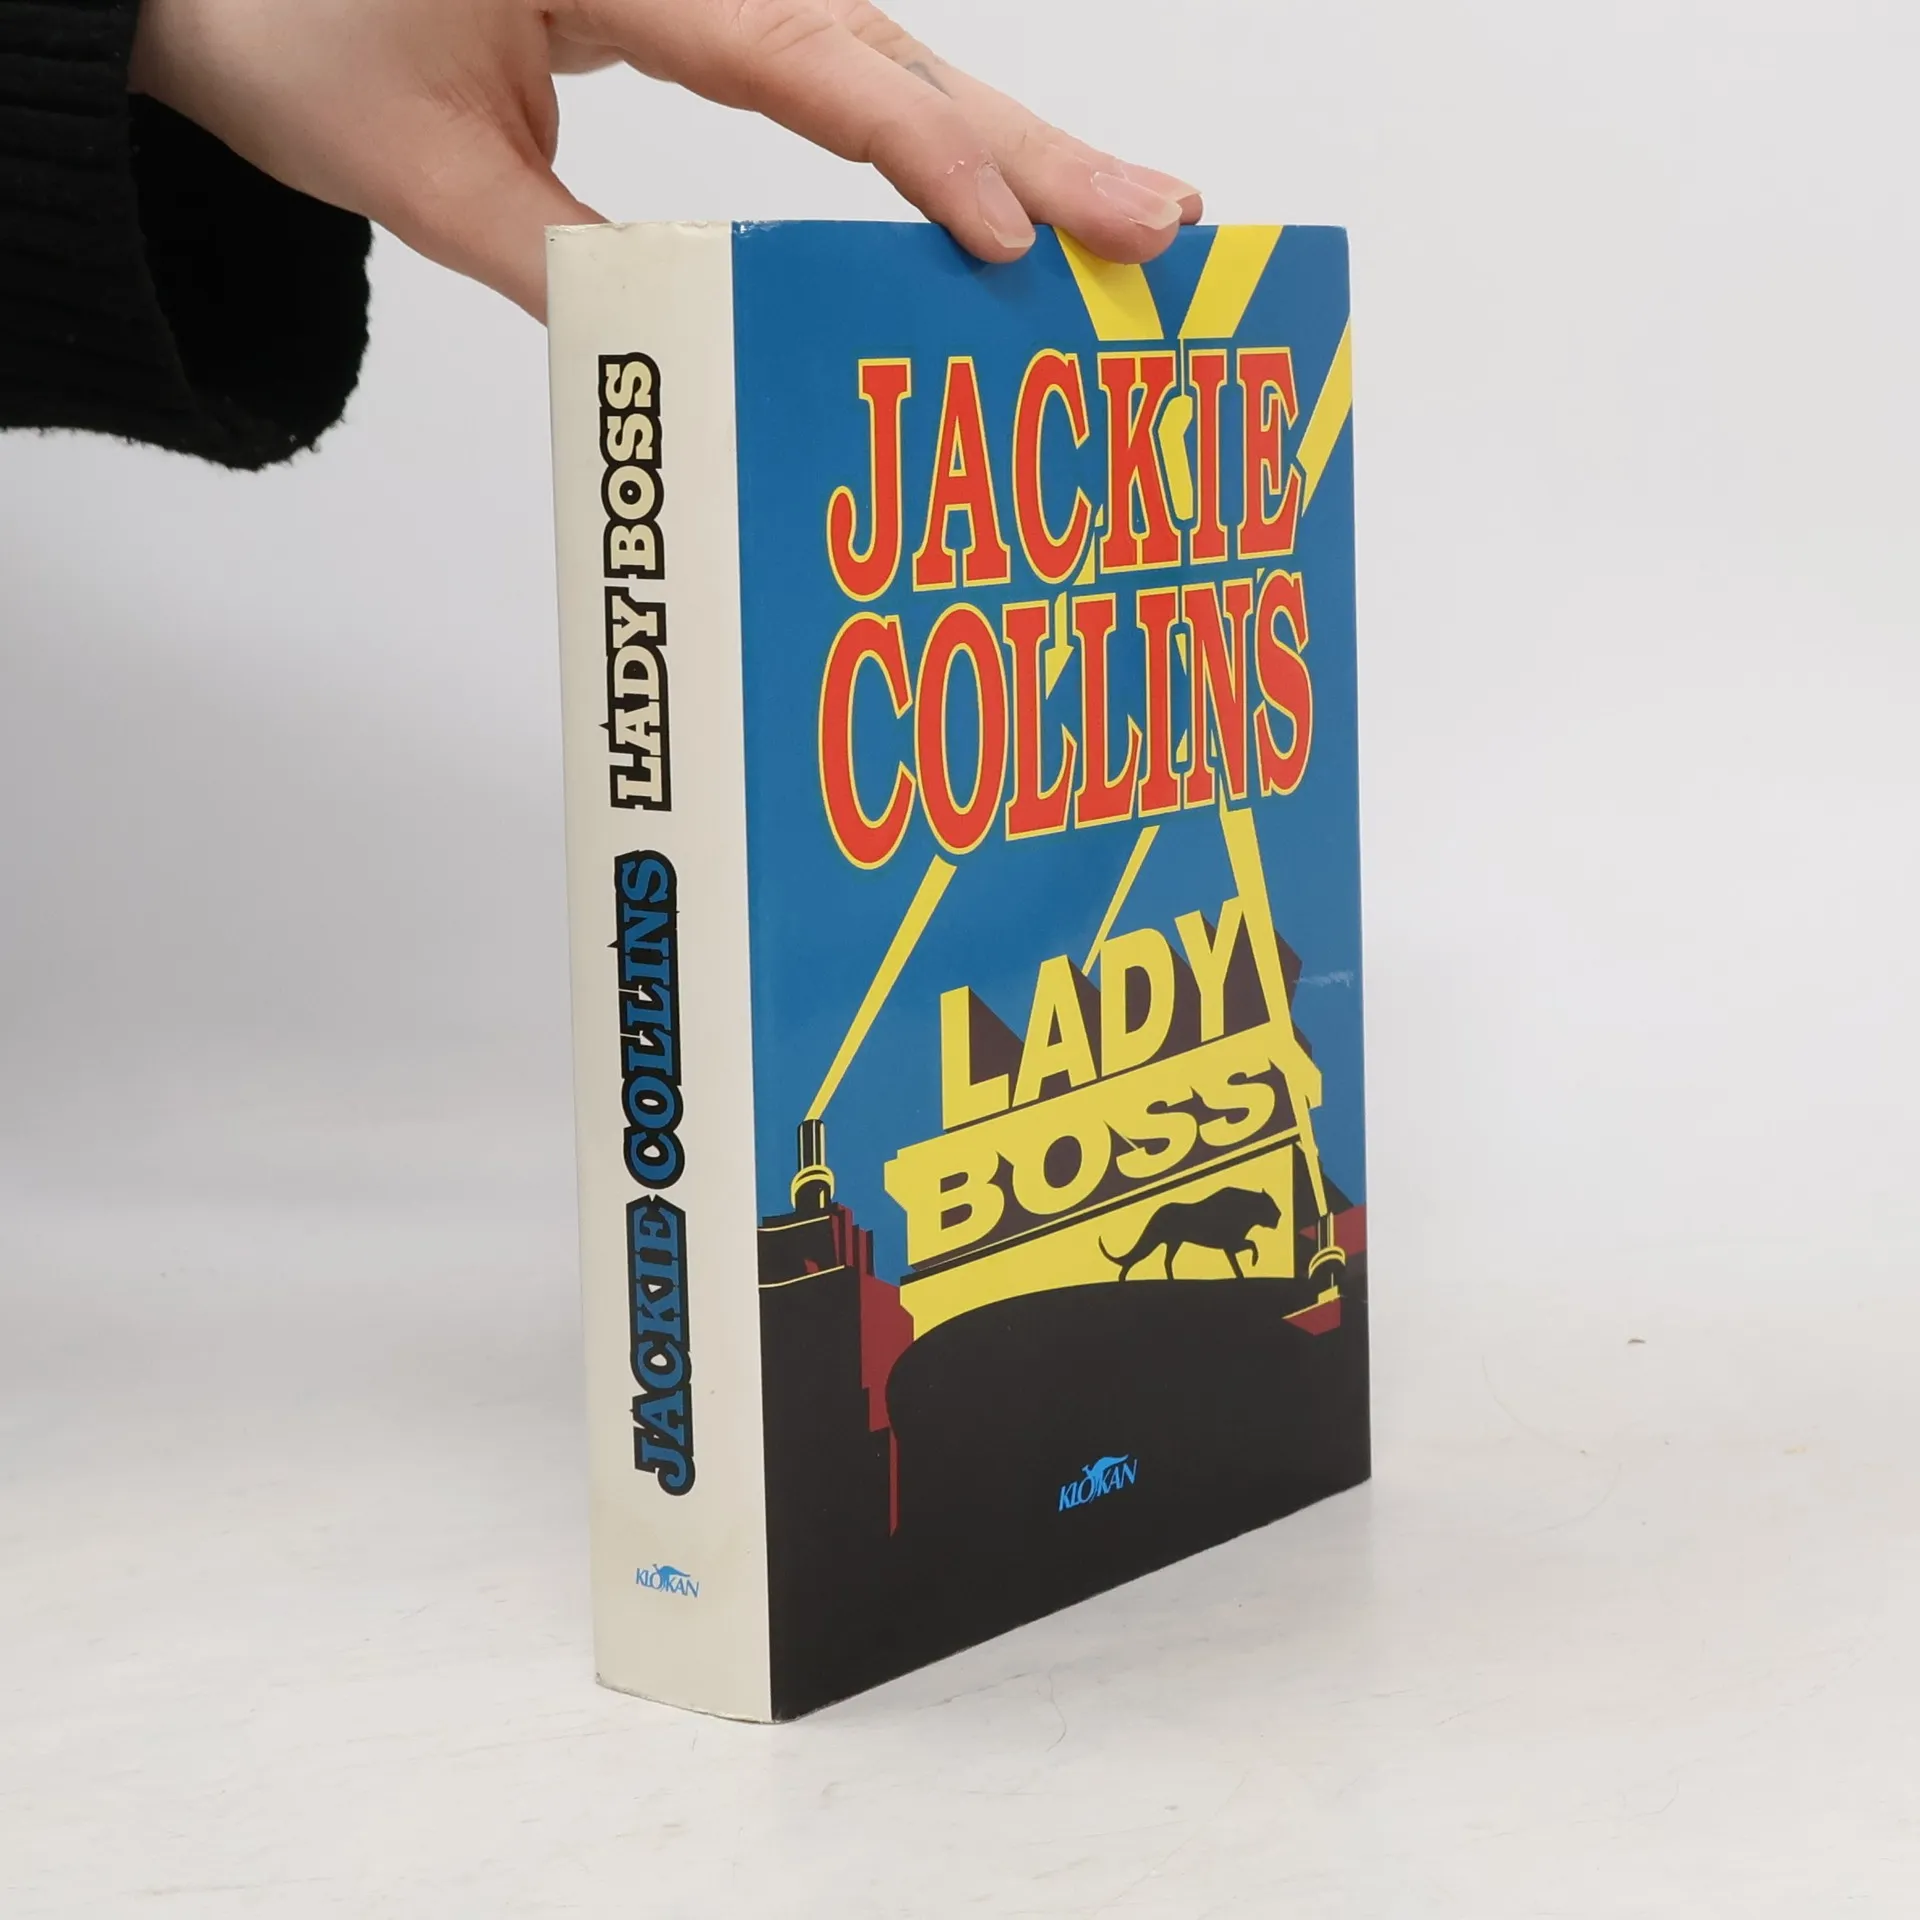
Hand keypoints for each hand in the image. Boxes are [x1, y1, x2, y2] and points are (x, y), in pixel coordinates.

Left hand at [130, 0, 1203, 319]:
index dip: (922, 157)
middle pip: (886, 46)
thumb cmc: (284, 24)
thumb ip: (564, 256)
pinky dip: (917, 134)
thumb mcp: (416, 168)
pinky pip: (828, 69)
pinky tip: (986, 191)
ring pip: (877, 51)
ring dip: (1000, 139)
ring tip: (1114, 216)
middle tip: (1160, 219)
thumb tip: (697, 351)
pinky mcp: (693, 5)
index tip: (1015, 244)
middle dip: (1027, 144)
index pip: (806, 63)